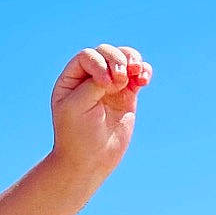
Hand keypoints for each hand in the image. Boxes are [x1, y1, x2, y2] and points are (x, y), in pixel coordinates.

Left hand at [50, 43, 152, 177]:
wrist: (90, 161)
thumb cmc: (77, 136)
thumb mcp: (77, 107)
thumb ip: (94, 84)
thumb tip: (117, 73)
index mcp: (71, 80)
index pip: (87, 56)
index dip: (100, 63)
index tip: (104, 83)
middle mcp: (89, 79)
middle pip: (106, 53)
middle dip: (117, 60)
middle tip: (120, 81)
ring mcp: (109, 85)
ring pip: (124, 58)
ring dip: (133, 60)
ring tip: (137, 74)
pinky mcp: (126, 94)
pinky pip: (137, 74)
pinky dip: (144, 71)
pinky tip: (144, 80)